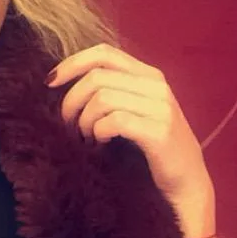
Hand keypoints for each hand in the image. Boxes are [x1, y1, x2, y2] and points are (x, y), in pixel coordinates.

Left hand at [47, 42, 212, 214]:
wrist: (186, 184)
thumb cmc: (151, 150)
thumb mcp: (134, 112)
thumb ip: (112, 92)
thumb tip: (66, 83)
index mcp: (149, 75)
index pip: (104, 53)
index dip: (72, 64)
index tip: (50, 83)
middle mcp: (157, 86)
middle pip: (96, 77)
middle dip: (72, 101)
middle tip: (68, 125)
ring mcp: (161, 108)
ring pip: (102, 98)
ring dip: (84, 121)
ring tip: (86, 138)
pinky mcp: (159, 132)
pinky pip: (114, 121)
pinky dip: (98, 132)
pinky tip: (100, 144)